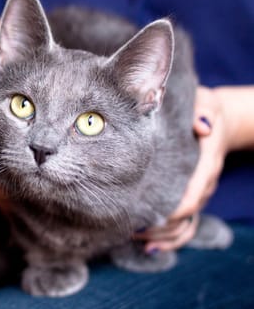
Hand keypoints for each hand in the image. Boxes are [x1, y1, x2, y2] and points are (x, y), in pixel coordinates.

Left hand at [136, 86, 228, 252]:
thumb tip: (201, 126)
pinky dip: (169, 239)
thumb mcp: (207, 103)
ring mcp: (197, 193)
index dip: (176, 207)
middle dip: (160, 224)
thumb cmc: (204, 108)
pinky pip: (185, 226)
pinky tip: (147, 245)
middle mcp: (203, 183)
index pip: (194, 191)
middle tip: (130, 226)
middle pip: (186, 214)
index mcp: (206, 162)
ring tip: (134, 236)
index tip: (153, 215)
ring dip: (162, 236)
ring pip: (185, 225)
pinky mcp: (190, 197)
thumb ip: (204, 112)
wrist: (218, 120)